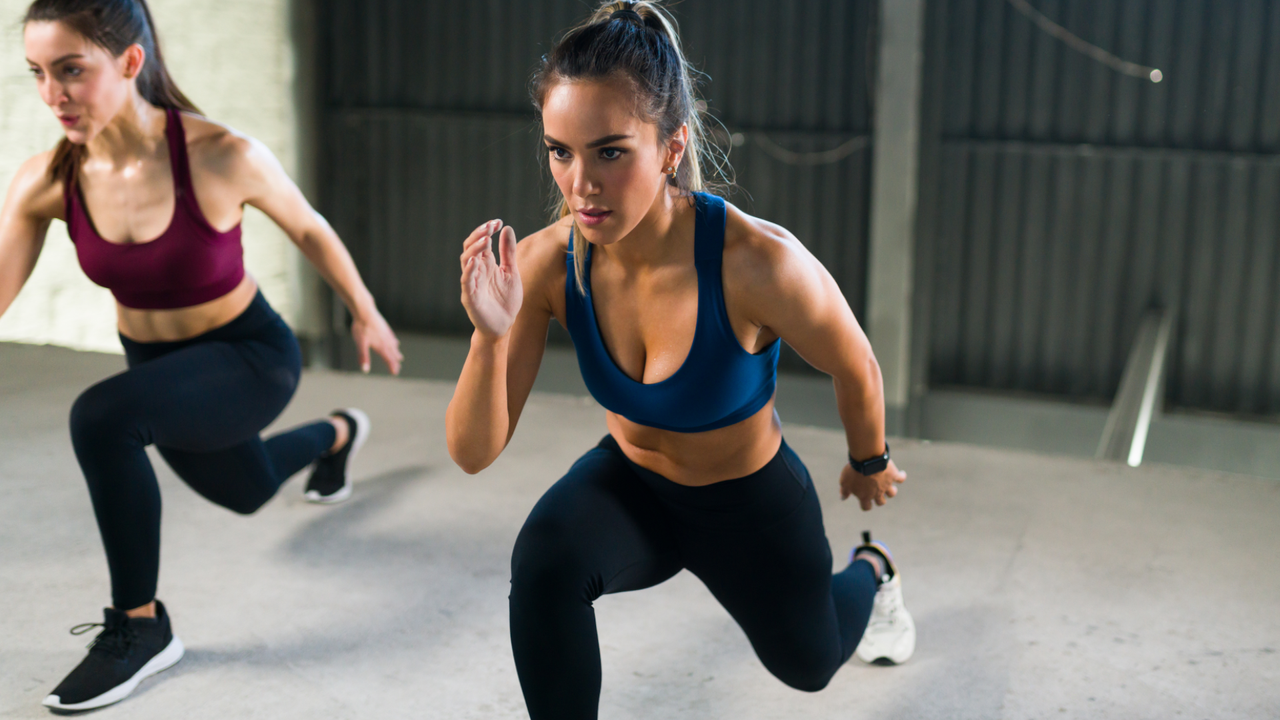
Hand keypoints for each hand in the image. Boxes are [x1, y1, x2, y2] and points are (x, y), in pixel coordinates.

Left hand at [351, 309, 402, 374]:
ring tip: (400, 358)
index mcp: (381, 346)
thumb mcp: (360, 343)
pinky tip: (395, 342)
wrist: (364, 311)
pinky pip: (392, 338)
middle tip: (397, 369)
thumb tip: (365, 370)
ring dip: (396, 353)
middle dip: (395, 362)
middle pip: (393, 354)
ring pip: (394, 346)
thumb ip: (363, 357)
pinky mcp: (385, 328)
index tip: (394, 373)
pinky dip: (395, 343)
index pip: (388, 359)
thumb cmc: (361, 327)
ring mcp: (387, 334)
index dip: (392, 367)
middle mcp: (386, 341)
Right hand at [460, 220, 522, 338]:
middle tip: (491, 227)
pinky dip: (469, 271)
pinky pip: (466, 282)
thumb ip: (508, 252)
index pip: (481, 242)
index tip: (498, 222)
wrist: (504, 325)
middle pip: (470, 248)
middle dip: (479, 235)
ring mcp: (472, 283)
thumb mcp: (511, 272)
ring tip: (486, 239)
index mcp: (486, 264)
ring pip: (466, 261)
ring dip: (475, 249)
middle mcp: (476, 271)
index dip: (486, 230)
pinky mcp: (470, 297)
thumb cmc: (506, 300)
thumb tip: (507, 228)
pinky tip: (475, 261)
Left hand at [840, 460, 905, 510]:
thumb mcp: (844, 482)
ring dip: (891, 491)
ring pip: (892, 493)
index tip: (866, 502)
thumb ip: (844, 491)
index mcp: (865, 496)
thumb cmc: (853, 471)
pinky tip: (901, 474)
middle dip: (880, 499)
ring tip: (890, 486)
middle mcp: (877, 493)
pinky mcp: (893, 476)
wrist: (866, 459)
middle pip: (881, 502)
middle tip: (878, 494)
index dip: (866, 505)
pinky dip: (902, 476)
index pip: (867, 507)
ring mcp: (886, 485)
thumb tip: (843, 498)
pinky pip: (901, 478)